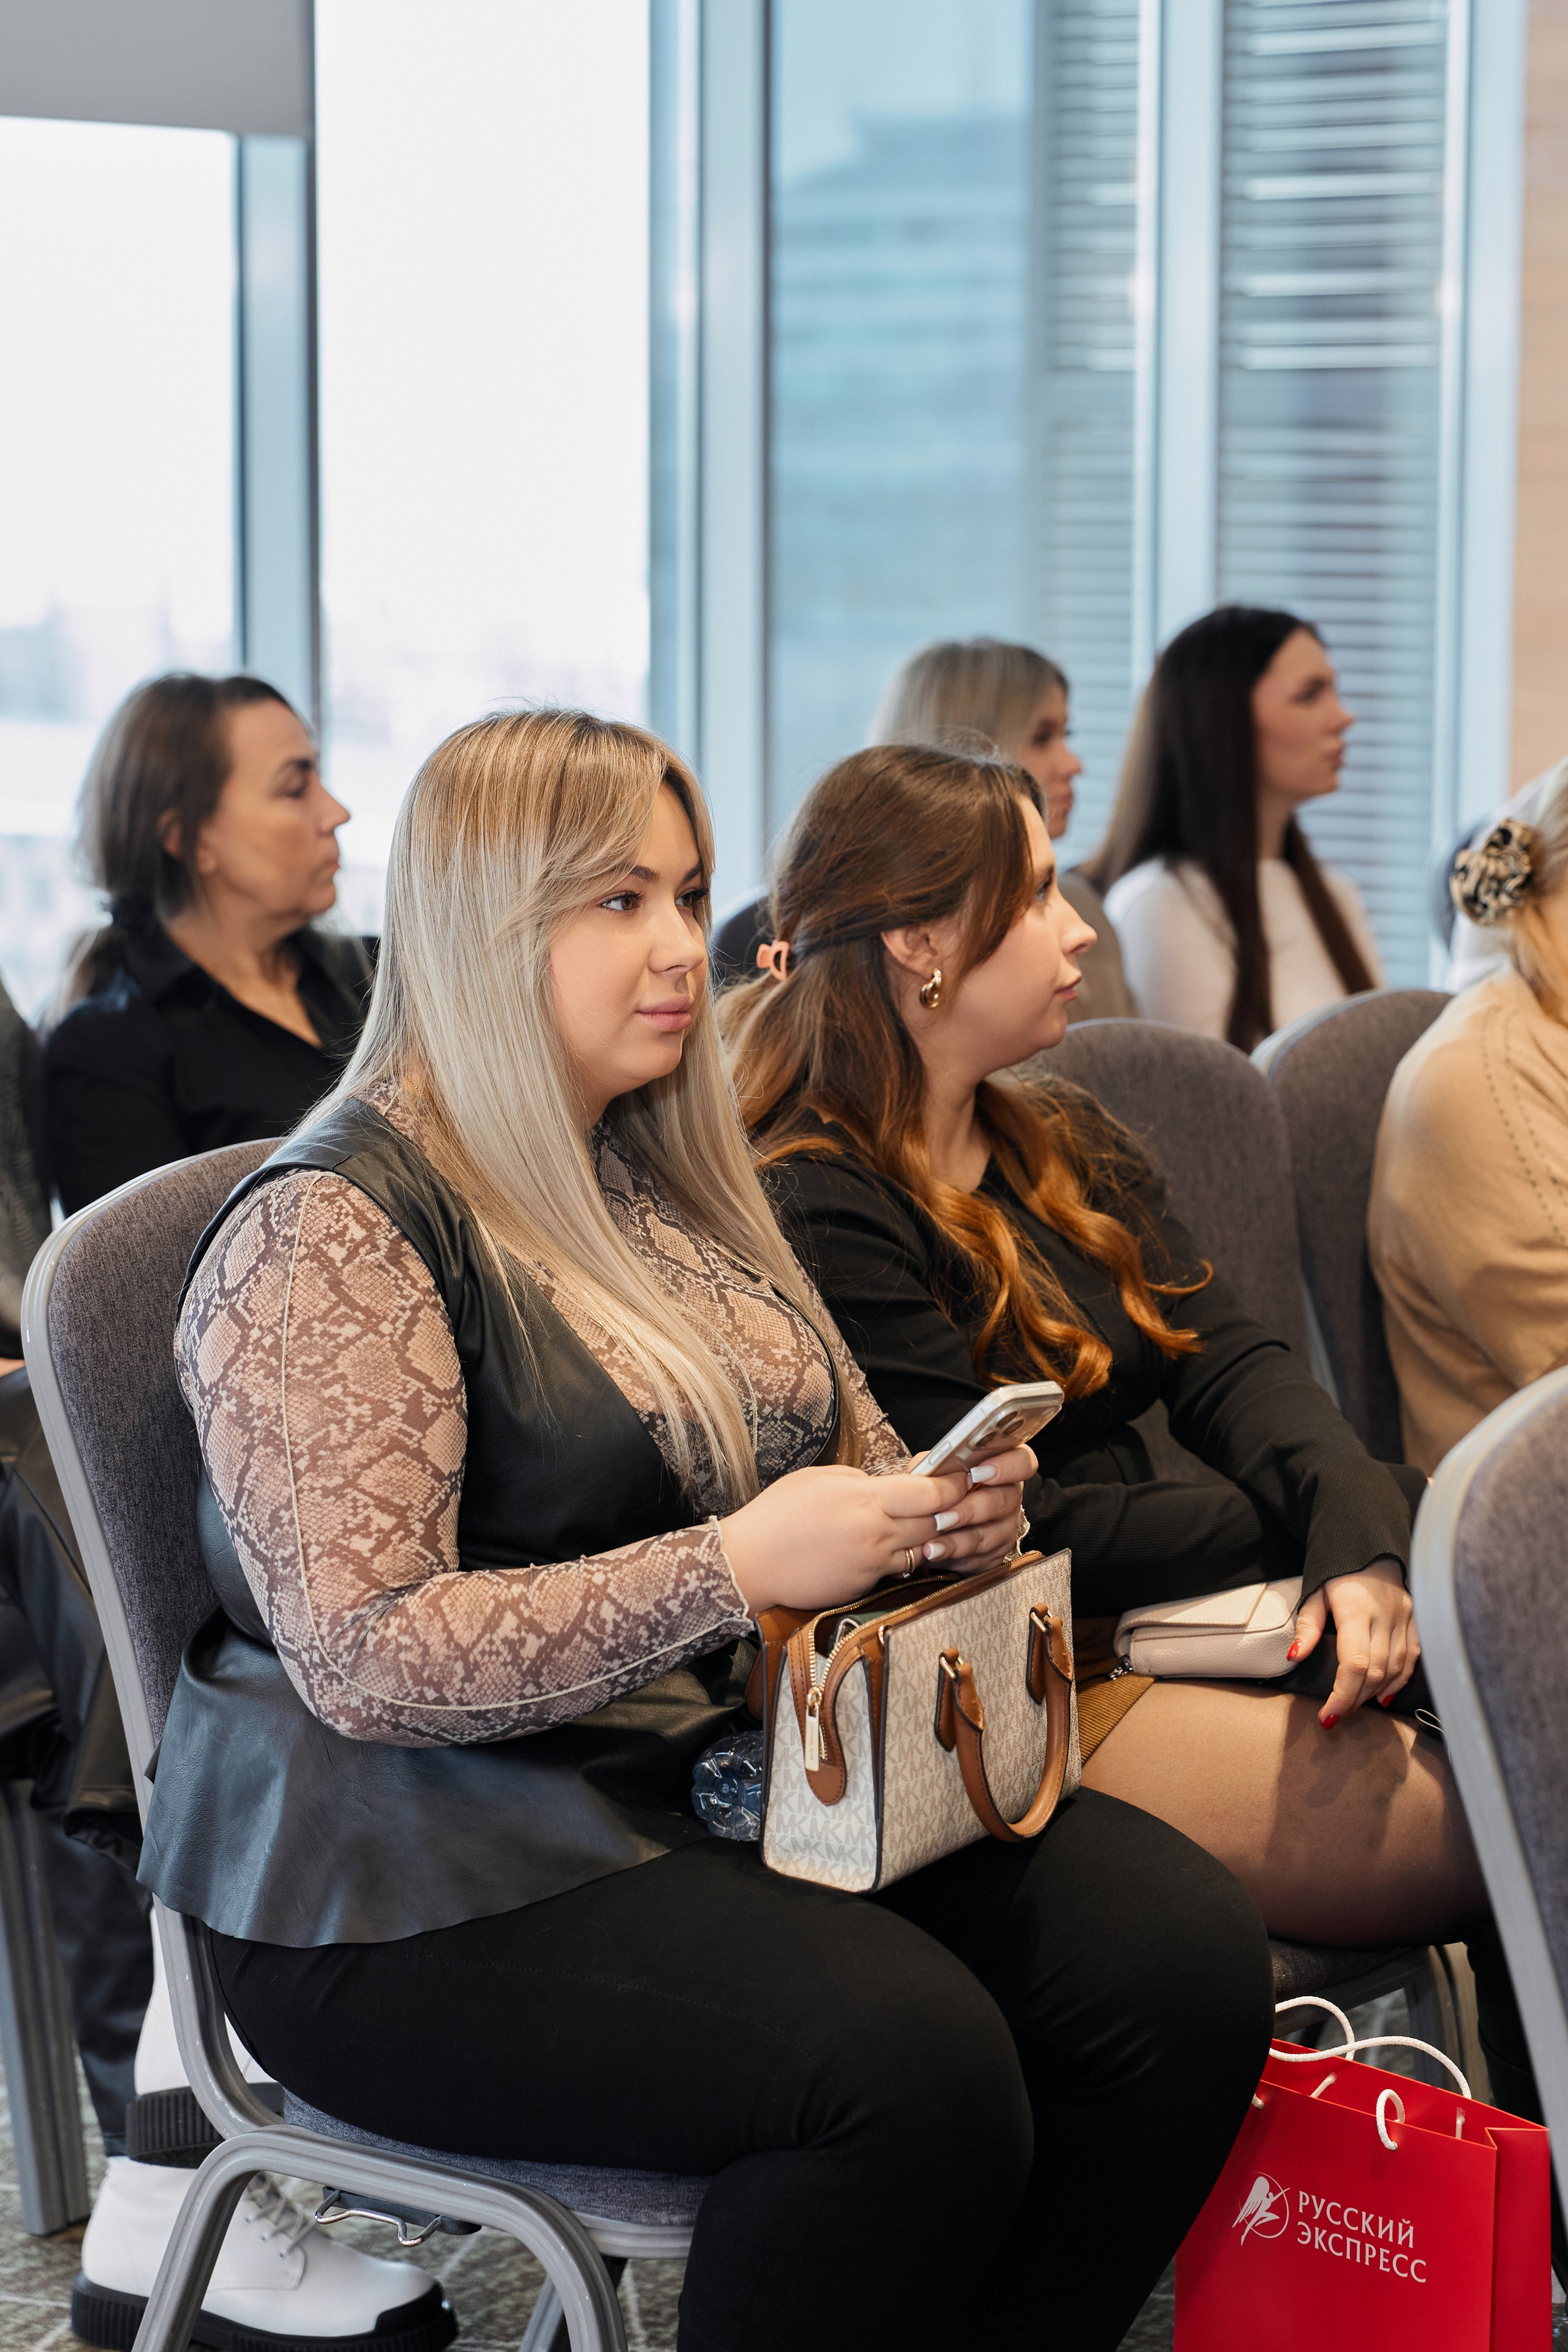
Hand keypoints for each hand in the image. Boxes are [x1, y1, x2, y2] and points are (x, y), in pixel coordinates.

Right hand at [720, 1445, 1034, 1614]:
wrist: (749, 1564)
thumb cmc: (777, 1515)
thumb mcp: (821, 1480)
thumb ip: (862, 1482)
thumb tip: (887, 1485)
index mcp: (866, 1500)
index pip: (929, 1493)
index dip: (954, 1484)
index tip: (966, 1475)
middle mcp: (876, 1534)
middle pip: (936, 1523)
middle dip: (953, 1511)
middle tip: (965, 1498)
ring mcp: (872, 1564)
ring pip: (922, 1549)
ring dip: (931, 1537)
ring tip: (936, 1523)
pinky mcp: (863, 1585)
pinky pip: (895, 1569)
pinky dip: (902, 1557)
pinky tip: (895, 1547)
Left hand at [1289, 1556, 1416, 1725]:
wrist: (1370, 1545)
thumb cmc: (1337, 1571)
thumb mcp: (1315, 1593)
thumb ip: (1307, 1626)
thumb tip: (1294, 1657)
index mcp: (1357, 1610)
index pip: (1354, 1665)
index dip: (1342, 1696)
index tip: (1327, 1714)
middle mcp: (1385, 1616)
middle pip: (1375, 1673)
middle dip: (1354, 1699)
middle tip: (1337, 1712)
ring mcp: (1404, 1618)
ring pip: (1395, 1669)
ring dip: (1375, 1693)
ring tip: (1354, 1703)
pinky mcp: (1416, 1620)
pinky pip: (1412, 1658)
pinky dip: (1399, 1680)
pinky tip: (1384, 1694)